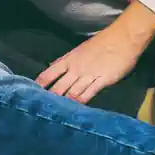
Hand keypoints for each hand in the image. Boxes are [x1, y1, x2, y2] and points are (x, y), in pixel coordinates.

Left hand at [37, 7, 154, 103]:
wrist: (123, 38)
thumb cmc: (103, 42)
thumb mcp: (81, 50)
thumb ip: (70, 62)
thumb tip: (57, 69)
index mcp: (69, 59)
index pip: (49, 73)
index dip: (40, 84)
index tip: (31, 93)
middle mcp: (76, 68)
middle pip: (58, 87)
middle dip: (50, 99)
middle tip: (41, 110)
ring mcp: (88, 75)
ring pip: (71, 93)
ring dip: (64, 104)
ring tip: (55, 116)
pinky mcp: (102, 81)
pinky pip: (88, 94)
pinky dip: (80, 103)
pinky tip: (75, 112)